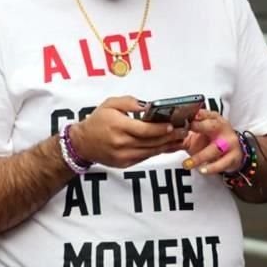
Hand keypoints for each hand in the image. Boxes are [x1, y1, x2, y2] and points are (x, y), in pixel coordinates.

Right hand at [68, 96, 185, 167]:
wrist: (82, 143)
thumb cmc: (97, 121)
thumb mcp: (111, 104)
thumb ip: (130, 102)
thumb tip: (148, 105)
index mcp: (119, 127)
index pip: (145, 130)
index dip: (161, 128)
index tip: (173, 124)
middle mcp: (122, 143)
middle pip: (152, 142)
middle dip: (171, 136)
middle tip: (184, 130)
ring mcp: (124, 156)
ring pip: (152, 151)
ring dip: (168, 145)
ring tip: (181, 138)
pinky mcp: (125, 163)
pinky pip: (146, 157)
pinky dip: (158, 151)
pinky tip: (168, 146)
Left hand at [181, 110, 242, 174]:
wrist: (233, 153)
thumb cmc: (212, 141)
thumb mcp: (199, 134)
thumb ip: (184, 133)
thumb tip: (163, 136)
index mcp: (213, 119)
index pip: (204, 113)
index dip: (194, 115)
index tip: (184, 117)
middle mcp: (222, 128)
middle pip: (212, 126)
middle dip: (200, 126)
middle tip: (189, 130)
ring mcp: (229, 143)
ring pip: (214, 149)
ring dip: (199, 157)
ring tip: (187, 164)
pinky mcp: (233, 157)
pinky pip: (222, 163)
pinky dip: (211, 168)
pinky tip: (202, 170)